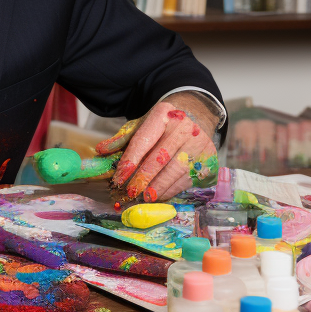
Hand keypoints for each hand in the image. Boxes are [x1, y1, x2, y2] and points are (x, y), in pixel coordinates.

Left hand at [96, 93, 218, 200]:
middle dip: (144, 177)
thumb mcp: (142, 124)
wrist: (196, 116)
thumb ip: (122, 139)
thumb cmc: (163, 125)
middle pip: (161, 157)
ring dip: (159, 187)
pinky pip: (189, 179)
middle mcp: (185, 127)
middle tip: (131, 191)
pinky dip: (172, 189)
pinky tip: (160, 195)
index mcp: (163, 114)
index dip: (131, 160)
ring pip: (177, 170)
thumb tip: (101, 151)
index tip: (119, 177)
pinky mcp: (209, 159)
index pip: (144, 140)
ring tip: (145, 197)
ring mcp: (200, 143)